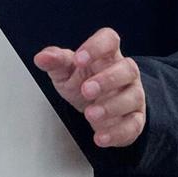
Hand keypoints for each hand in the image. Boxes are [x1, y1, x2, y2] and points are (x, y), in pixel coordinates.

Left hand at [34, 27, 145, 147]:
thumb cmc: (82, 82)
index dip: (96, 47)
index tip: (79, 59)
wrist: (96, 108)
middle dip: (107, 80)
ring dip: (111, 107)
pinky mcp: (135, 119)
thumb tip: (42, 57)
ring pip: (133, 97)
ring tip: (90, 114)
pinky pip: (134, 125)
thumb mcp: (65, 71)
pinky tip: (100, 136)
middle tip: (86, 90)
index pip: (109, 39)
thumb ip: (55, 61)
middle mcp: (125, 72)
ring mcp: (133, 95)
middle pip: (128, 68)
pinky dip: (117, 132)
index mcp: (106, 55)